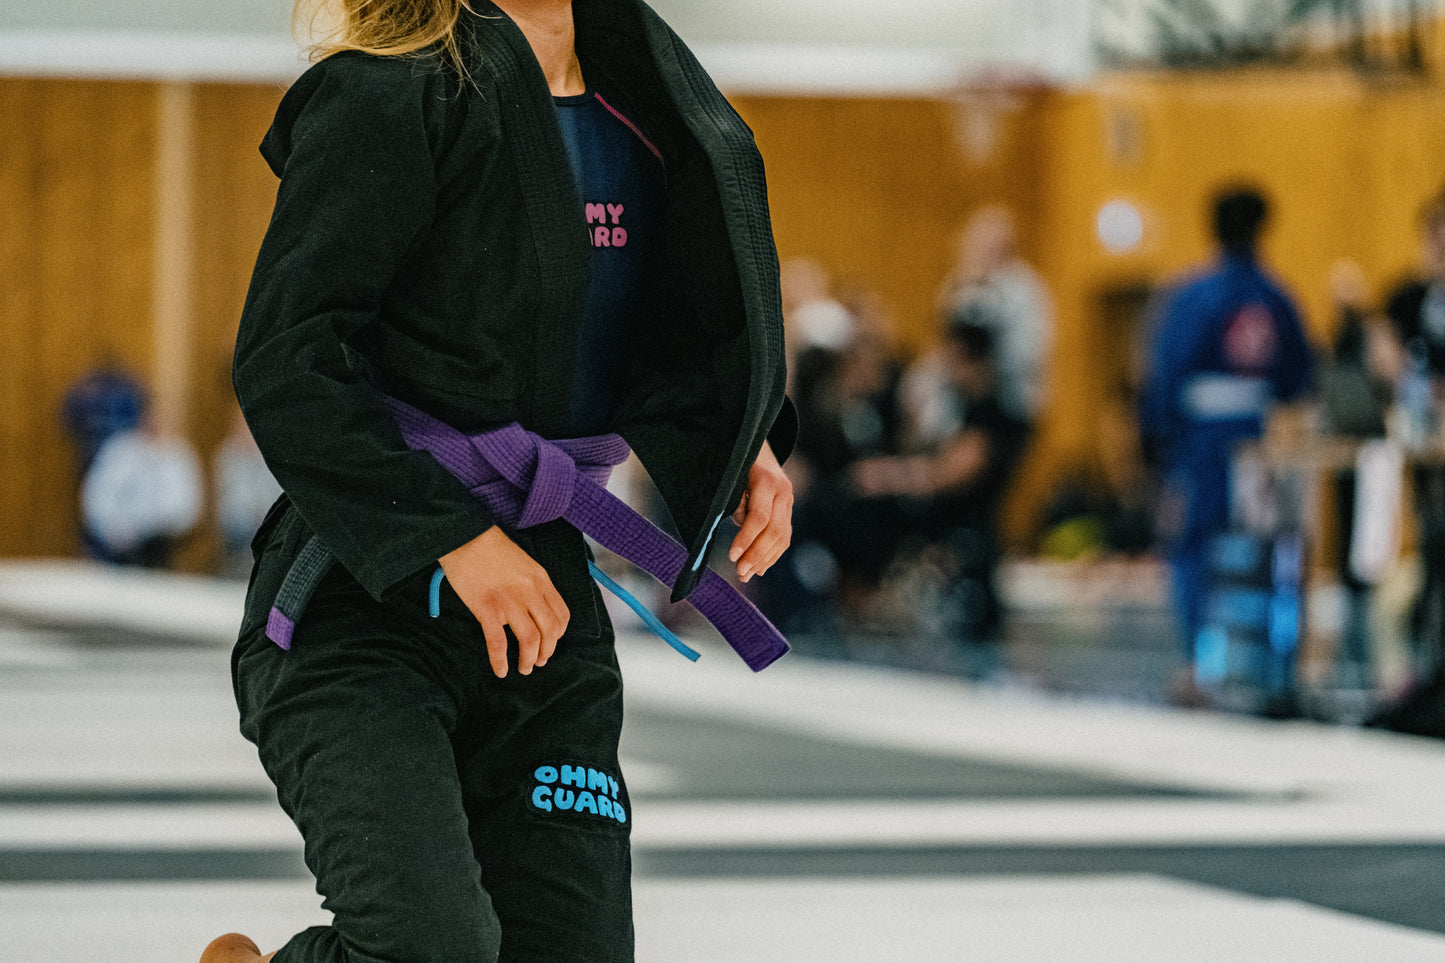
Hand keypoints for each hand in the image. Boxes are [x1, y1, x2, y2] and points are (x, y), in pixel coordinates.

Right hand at [439, 526, 568, 677]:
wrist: (465, 536)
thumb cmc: (490, 548)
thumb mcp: (523, 563)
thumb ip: (532, 585)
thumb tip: (534, 608)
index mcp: (541, 580)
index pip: (561, 615)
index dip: (558, 634)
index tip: (550, 642)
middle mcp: (530, 592)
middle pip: (550, 631)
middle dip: (547, 651)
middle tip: (539, 661)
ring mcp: (509, 602)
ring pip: (531, 640)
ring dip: (530, 659)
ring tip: (525, 668)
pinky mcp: (487, 609)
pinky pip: (498, 643)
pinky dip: (500, 661)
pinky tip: (501, 670)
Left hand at [728, 441, 792, 582]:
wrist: (758, 446)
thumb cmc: (737, 463)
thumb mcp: (732, 475)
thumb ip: (734, 500)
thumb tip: (741, 527)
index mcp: (767, 481)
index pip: (759, 517)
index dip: (746, 538)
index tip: (732, 556)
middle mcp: (783, 492)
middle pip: (773, 531)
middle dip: (756, 555)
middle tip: (740, 572)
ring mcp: (789, 502)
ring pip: (782, 537)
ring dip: (764, 559)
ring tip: (746, 574)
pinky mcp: (788, 511)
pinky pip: (784, 537)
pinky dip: (772, 554)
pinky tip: (760, 567)